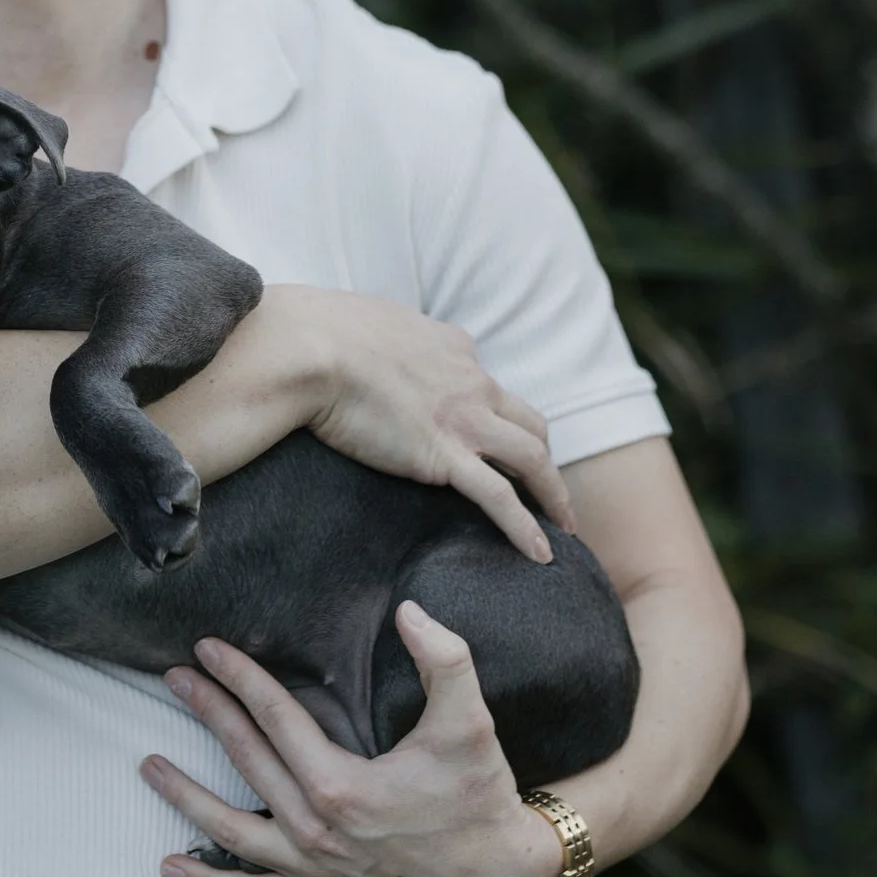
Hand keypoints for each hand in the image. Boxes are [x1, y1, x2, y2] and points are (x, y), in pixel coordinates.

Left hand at [137, 602, 565, 876]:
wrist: (500, 875)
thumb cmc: (480, 796)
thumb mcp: (471, 722)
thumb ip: (446, 658)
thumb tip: (409, 611)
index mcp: (341, 785)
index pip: (274, 716)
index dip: (238, 676)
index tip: (206, 648)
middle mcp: (315, 830)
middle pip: (246, 759)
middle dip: (207, 712)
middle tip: (173, 677)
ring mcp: (312, 870)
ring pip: (231, 829)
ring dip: (185, 795)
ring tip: (147, 766)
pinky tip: (171, 866)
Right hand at [268, 284, 570, 560]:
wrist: (313, 349)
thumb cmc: (324, 332)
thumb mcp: (374, 322)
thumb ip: (391, 339)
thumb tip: (377, 347)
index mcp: (453, 348)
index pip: (488, 385)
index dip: (496, 415)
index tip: (493, 440)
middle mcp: (471, 382)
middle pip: (529, 423)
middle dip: (543, 457)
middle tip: (547, 489)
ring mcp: (464, 420)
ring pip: (532, 459)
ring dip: (554, 494)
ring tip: (563, 526)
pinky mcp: (443, 455)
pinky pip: (500, 498)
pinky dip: (525, 527)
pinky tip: (540, 553)